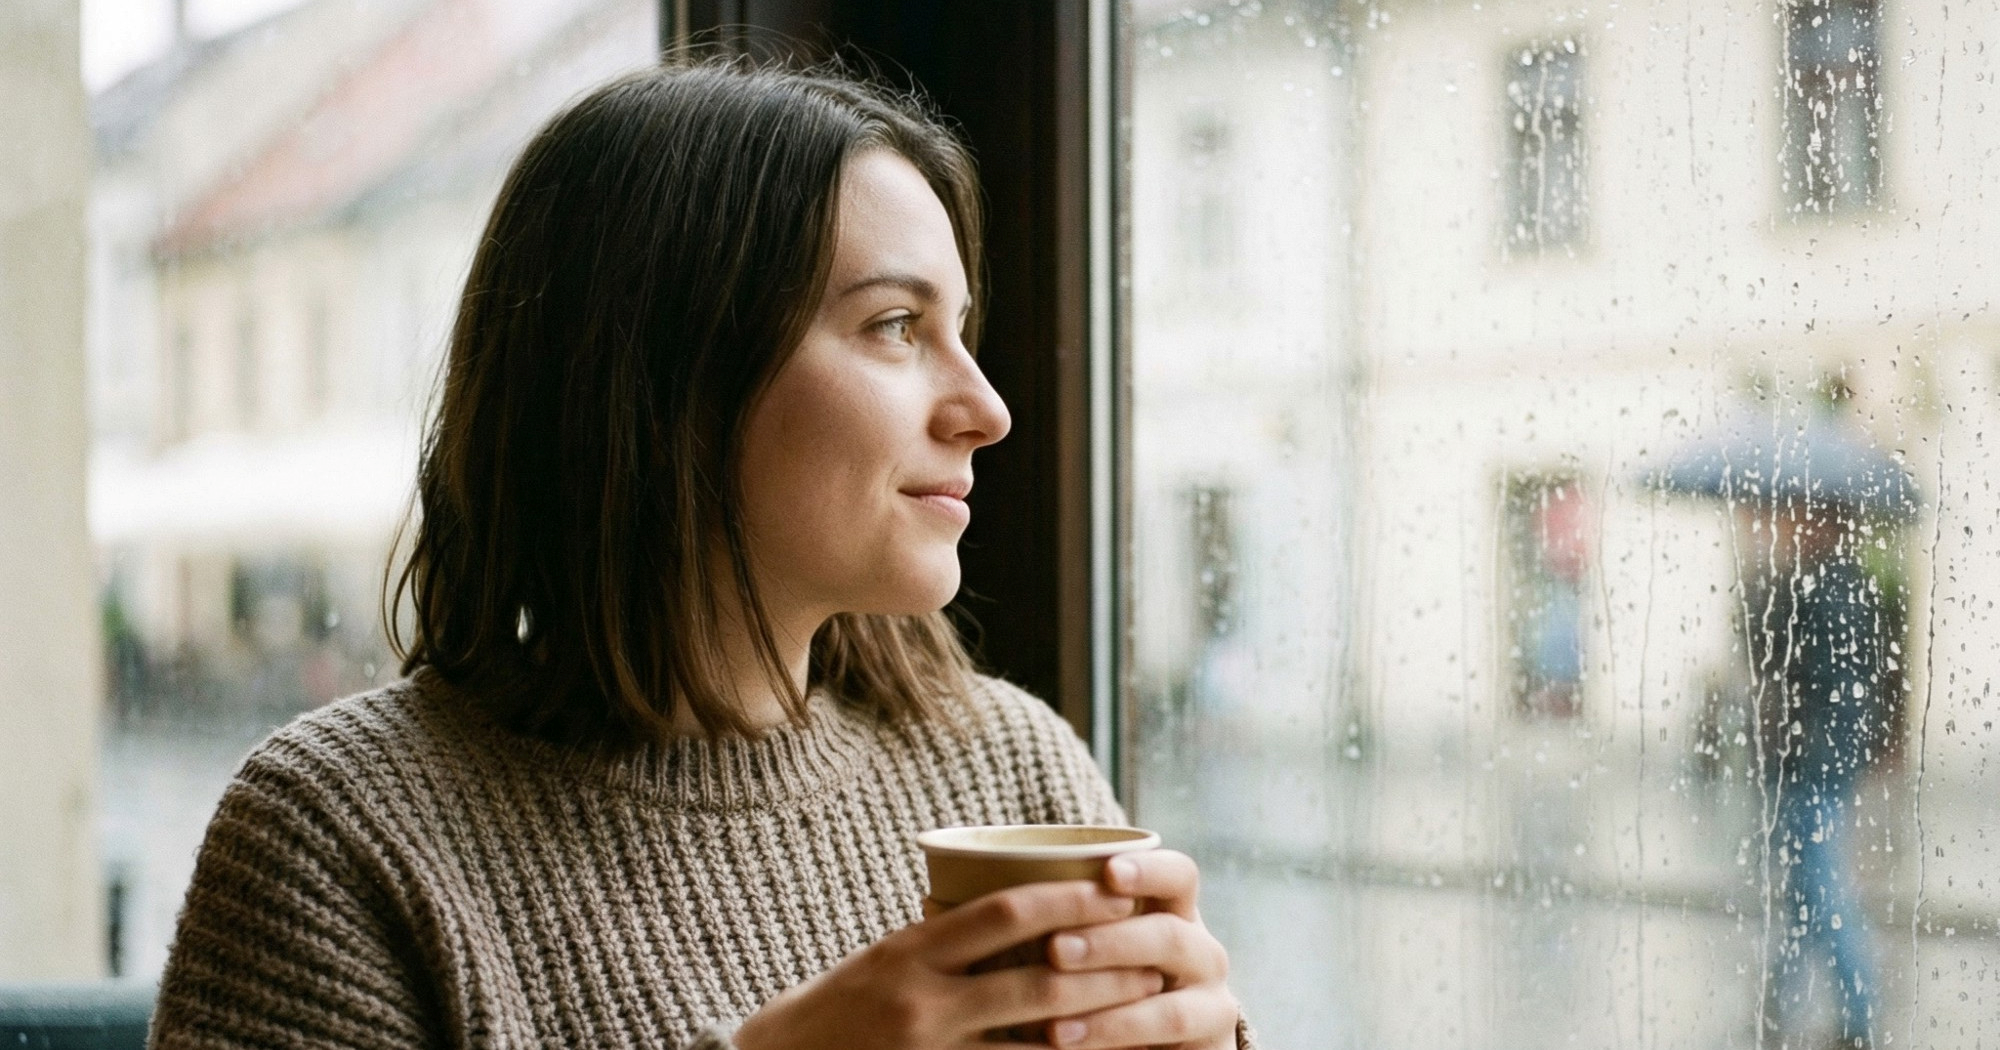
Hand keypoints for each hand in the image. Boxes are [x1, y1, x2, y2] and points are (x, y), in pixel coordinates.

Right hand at [732, 880, 1166, 1049]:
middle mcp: (920, 1000)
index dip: (1068, 897)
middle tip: (1154, 956)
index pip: (1003, 911)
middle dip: (1102, 969)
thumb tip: (1029, 905)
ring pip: (1033, 1042)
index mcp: (911, 949)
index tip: (1117, 885)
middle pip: (1033, 981)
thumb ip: (950, 937)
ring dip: (1096, 1026)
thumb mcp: (889, 956)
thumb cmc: (843, 1005)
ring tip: (1144, 1008)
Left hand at [1042, 850, 1237, 1049]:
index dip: (1149, 870)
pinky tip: (1065, 1037)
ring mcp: (1211, 1000)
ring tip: (1050, 1010)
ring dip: (1106, 998)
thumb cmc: (1102, 988)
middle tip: (1054, 948)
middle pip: (1170, 934)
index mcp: (1174, 914)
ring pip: (1168, 993)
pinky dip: (1113, 1033)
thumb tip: (960, 898)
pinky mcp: (1210, 1039)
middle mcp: (1200, 951)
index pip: (1178, 875)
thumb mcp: (1088, 949)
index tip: (1108, 871)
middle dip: (1110, 940)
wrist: (1152, 1046)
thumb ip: (1057, 923)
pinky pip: (1165, 1032)